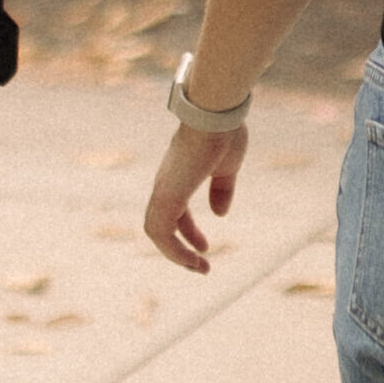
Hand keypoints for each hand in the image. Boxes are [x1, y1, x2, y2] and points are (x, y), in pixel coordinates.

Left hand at [145, 123, 246, 274]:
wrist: (215, 114)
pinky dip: (173, 249)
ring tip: (199, 268)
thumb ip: (221, 190)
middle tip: (201, 266)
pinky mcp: (167, 195)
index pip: (175, 213)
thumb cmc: (223, 133)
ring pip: (156, 231)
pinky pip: (160, 232)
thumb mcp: (227, 168)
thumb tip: (220, 213)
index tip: (205, 247)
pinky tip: (192, 259)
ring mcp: (164, 190)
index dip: (188, 233)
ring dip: (175, 255)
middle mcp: (165, 185)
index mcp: (178, 178)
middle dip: (178, 249)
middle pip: (162, 225)